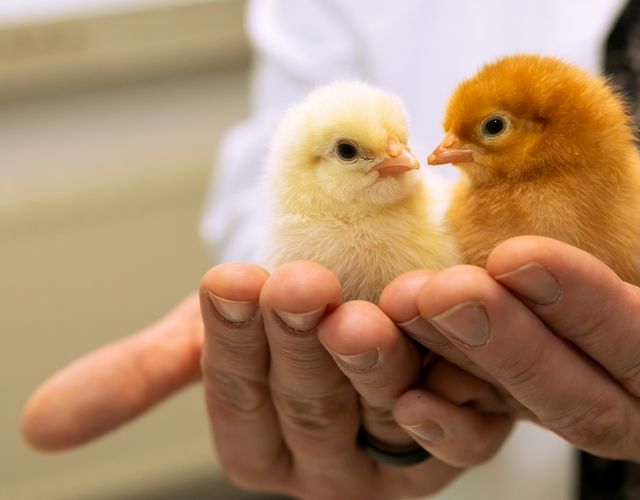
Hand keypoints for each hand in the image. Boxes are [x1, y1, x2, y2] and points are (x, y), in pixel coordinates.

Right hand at [22, 259, 511, 498]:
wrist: (368, 279)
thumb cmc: (286, 312)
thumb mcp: (214, 333)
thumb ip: (144, 376)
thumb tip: (36, 428)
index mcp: (262, 450)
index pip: (239, 401)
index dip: (232, 345)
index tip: (229, 281)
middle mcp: (328, 468)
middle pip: (310, 408)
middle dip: (297, 346)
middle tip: (290, 284)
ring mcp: (398, 459)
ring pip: (383, 414)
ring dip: (369, 362)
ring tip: (352, 309)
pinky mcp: (460, 440)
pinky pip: (462, 435)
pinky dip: (450, 405)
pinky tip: (438, 355)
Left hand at [382, 180, 639, 479]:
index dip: (583, 308)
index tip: (516, 256)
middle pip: (578, 395)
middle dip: (504, 342)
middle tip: (440, 292)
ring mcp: (599, 418)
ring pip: (525, 401)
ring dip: (459, 353)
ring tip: (406, 306)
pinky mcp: (547, 402)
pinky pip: (496, 406)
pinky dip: (448, 392)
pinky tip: (402, 378)